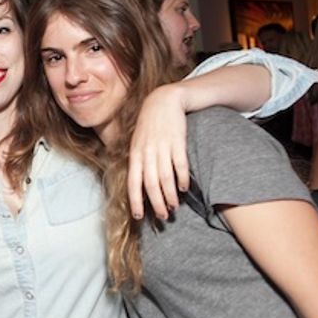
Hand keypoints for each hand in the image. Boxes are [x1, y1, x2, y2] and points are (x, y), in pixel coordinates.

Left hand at [127, 84, 189, 219]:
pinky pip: (180, 165)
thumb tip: (137, 185)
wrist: (163, 100)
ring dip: (170, 195)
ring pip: (165, 178)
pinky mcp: (178, 142)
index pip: (133, 183)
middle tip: (163, 217)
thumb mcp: (137, 142)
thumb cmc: (149, 126)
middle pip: (151, 184)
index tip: (139, 216)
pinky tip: (184, 188)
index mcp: (135, 155)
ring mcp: (162, 148)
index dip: (136, 201)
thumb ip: (138, 162)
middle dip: (156, 203)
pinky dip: (182, 179)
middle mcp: (147, 153)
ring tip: (174, 206)